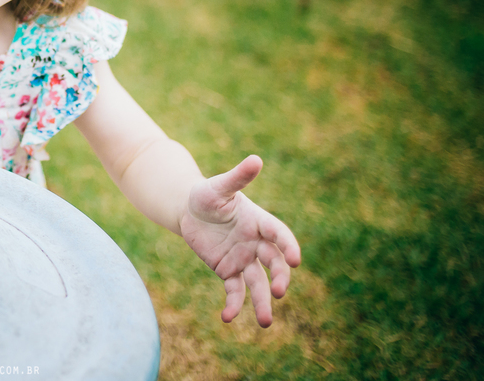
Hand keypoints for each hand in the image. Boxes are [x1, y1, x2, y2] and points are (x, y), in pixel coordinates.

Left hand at [180, 155, 301, 326]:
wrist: (188, 210)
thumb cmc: (206, 194)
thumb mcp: (218, 186)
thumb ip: (237, 177)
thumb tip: (256, 159)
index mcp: (259, 221)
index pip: (279, 234)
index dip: (289, 246)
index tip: (295, 260)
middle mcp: (256, 242)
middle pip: (274, 262)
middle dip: (280, 277)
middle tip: (279, 292)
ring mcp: (244, 258)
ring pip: (258, 283)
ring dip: (263, 302)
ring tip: (265, 322)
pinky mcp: (228, 271)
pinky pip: (235, 290)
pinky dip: (234, 305)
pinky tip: (228, 317)